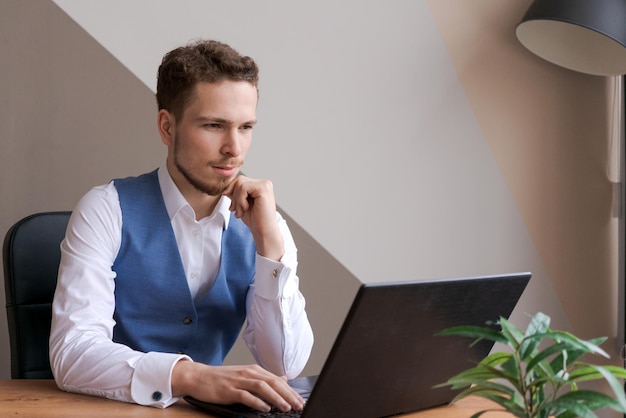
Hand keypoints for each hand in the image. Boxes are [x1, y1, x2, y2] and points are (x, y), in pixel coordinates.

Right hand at [172, 361, 304, 412]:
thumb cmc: (222, 378)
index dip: (290, 391)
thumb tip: (283, 379)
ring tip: (286, 407)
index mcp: (254, 370)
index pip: (277, 380)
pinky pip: (245, 395)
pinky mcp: (229, 389)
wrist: (199, 377)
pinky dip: (257, 402)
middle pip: (273, 382)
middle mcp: (249, 373)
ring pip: (262, 387)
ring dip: (276, 398)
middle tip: (298, 405)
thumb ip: (265, 378)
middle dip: (288, 395)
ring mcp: (239, 381)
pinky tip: (265, 408)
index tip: (300, 401)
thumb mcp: (246, 375)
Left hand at [222, 176, 283, 260]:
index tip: (232, 207)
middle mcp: (264, 183)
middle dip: (234, 196)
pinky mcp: (263, 188)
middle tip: (234, 210)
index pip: (240, 181)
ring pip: (240, 184)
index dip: (232, 192)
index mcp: (260, 185)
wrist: (263, 231)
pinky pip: (243, 188)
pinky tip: (245, 208)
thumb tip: (224, 188)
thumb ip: (235, 194)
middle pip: (239, 180)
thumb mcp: (240, 204)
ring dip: (236, 200)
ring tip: (240, 212)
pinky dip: (240, 199)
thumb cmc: (254, 220)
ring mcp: (265, 185)